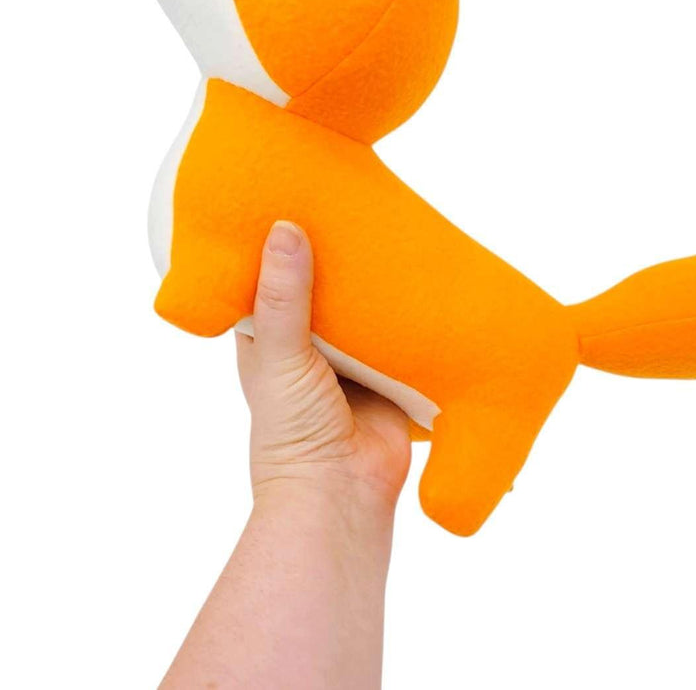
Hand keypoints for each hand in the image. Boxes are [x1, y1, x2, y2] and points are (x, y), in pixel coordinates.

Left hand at [236, 221, 411, 512]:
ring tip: (394, 234)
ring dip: (378, 287)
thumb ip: (284, 297)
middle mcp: (311, 346)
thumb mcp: (279, 356)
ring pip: (366, 312)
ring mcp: (353, 362)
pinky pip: (402, 338)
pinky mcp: (391, 376)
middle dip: (339, 258)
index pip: (272, 277)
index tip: (299, 201)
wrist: (341, 495)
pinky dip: (411, 318)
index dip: (282, 244)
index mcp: (271, 338)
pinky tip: (425, 283)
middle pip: (326, 289)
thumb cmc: (292, 431)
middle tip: (357, 209)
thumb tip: (285, 228)